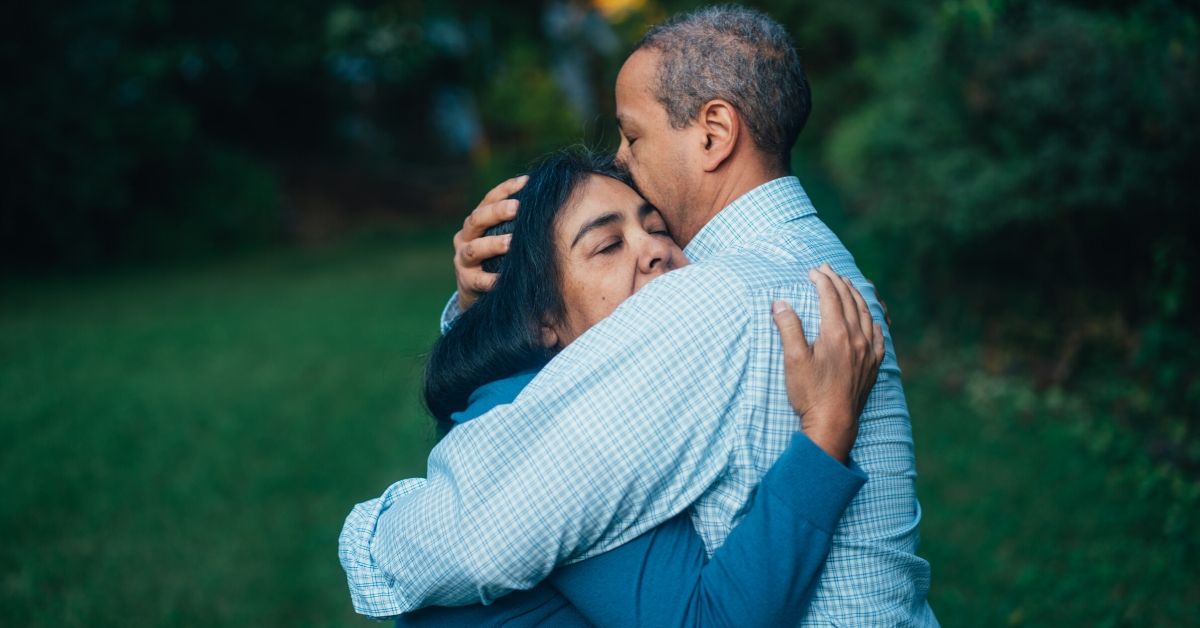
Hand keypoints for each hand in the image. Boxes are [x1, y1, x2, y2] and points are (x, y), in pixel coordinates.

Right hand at [452, 175, 527, 309]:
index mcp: (475, 222)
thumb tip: (546, 200)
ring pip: (475, 248)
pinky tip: (504, 278)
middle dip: (497, 212)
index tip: (526, 182)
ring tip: (511, 242)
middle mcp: (465, 237)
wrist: (475, 292)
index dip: (506, 189)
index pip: (488, 200)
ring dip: (493, 244)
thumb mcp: (501, 238)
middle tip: (517, 207)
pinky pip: (478, 280)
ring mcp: (463, 259)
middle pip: (477, 219)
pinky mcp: (466, 281)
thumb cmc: (495, 258)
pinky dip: (491, 279)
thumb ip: (515, 223)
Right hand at [772, 264, 884, 462]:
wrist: (833, 424)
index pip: (830, 297)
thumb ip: (788, 328)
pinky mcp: (873, 366)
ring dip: (856, 296)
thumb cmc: (810, 394)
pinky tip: (872, 320)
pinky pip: (880, 336)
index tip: (813, 271)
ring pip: (866, 315)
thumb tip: (780, 304)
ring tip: (848, 285)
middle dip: (838, 282)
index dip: (822, 281)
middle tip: (828, 270)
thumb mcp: (793, 360)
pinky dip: (875, 321)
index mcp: (836, 334)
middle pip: (850, 301)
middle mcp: (857, 338)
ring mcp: (868, 352)